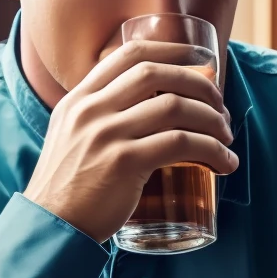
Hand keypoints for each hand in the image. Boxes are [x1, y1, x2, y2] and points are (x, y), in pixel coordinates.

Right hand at [24, 41, 235, 242]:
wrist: (51, 226)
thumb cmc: (69, 187)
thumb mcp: (72, 136)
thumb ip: (99, 117)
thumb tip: (146, 106)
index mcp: (80, 98)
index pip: (130, 54)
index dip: (172, 51)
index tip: (200, 62)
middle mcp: (91, 109)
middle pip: (156, 73)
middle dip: (199, 85)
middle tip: (219, 107)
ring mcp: (107, 134)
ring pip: (175, 107)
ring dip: (212, 120)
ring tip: (225, 138)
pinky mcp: (124, 163)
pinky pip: (181, 143)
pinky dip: (211, 150)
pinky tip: (224, 163)